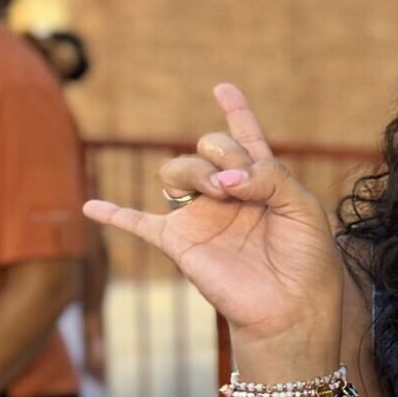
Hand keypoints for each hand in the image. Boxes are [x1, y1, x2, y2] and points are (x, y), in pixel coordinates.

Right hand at [83, 86, 344, 357]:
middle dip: (225, 151)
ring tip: (221, 193)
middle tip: (243, 183)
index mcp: (263, 183)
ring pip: (177, 168)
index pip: (246, 140)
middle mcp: (229, 194)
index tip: (224, 87)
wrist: (291, 308)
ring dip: (196, 170)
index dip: (236, 112)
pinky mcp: (179, 242)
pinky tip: (91, 207)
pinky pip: (135, 222)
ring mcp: (201, 216)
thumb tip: (226, 178)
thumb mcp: (304, 209)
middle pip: (210, 146)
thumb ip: (270, 178)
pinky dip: (112, 213)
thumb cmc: (306, 260)